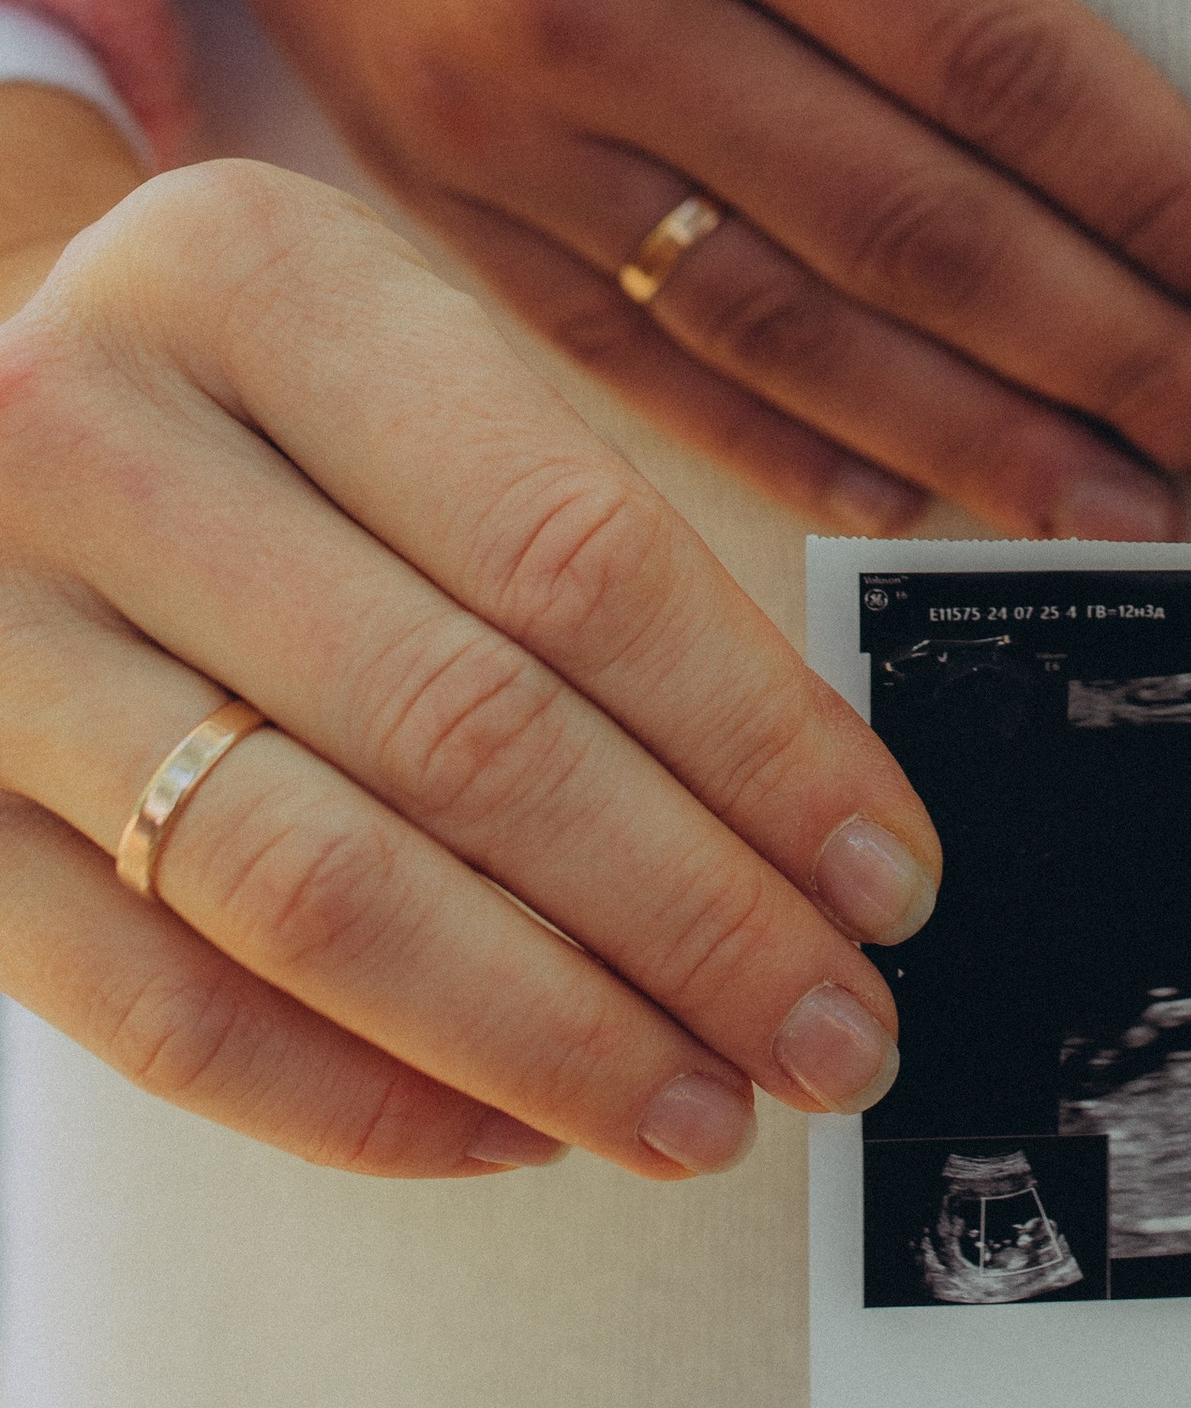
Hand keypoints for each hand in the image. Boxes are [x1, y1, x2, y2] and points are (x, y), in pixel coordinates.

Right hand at [0, 138, 938, 1177]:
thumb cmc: (230, 380)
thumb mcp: (395, 341)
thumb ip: (574, 531)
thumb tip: (809, 807)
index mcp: (254, 280)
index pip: (570, 554)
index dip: (757, 741)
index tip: (885, 869)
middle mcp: (89, 436)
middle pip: (462, 734)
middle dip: (690, 918)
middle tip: (831, 1026)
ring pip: (313, 891)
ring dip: (545, 1034)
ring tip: (699, 1107)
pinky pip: (156, 1008)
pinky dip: (351, 1096)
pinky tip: (503, 1128)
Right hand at [14, 0, 1190, 534]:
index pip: (993, 57)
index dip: (1158, 189)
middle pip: (908, 230)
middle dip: (1109, 361)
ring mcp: (478, 104)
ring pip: (771, 329)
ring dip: (966, 442)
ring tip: (1126, 515)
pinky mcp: (408, 164)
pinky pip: (611, 346)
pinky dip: (762, 440)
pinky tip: (902, 502)